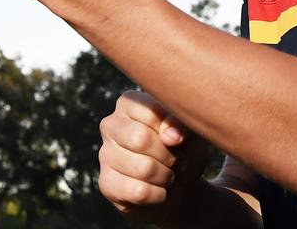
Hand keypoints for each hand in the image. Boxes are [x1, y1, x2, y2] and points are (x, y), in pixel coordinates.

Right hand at [98, 90, 212, 224]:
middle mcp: (110, 125)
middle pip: (141, 139)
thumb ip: (182, 123)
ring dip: (167, 177)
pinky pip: (139, 192)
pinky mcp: (106, 183)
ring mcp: (105, 154)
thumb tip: (170, 136)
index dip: (174, 131)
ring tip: (169, 175)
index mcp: (129, 102)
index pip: (152, 112)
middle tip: (179, 161)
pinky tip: (158, 190)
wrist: (178, 186)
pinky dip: (159, 195)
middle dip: (170, 156)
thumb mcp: (191, 130)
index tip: (181, 140)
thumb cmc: (182, 149)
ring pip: (143, 168)